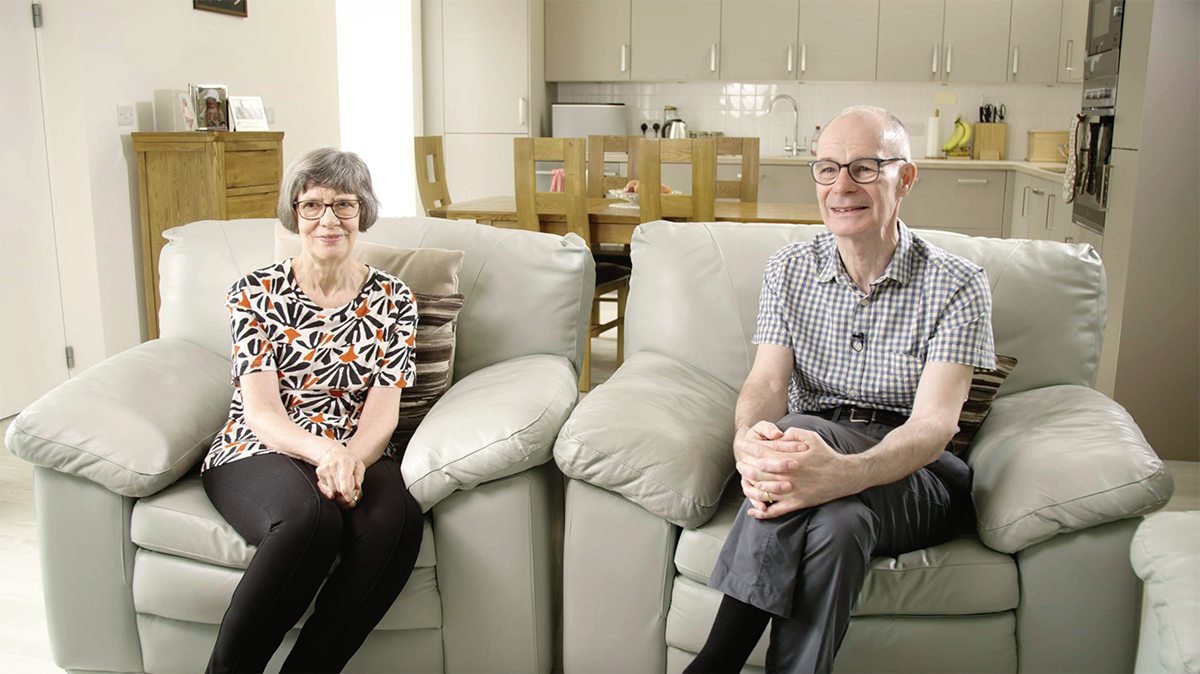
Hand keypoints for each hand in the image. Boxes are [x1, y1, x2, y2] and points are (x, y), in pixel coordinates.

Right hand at [316, 444, 364, 508]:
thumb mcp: (358, 465)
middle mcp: (333, 466)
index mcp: (345, 462)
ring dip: (338, 491)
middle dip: (345, 492)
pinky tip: (335, 483)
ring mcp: (324, 470)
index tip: (349, 498)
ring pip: (332, 490)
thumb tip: (357, 487)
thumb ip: (359, 476)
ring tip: (341, 482)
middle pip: (338, 488)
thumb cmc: (347, 459)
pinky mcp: (319, 474)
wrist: (331, 452)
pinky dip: (331, 489)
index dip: (346, 490)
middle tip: (349, 487)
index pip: (344, 478)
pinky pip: (325, 489)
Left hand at [738, 427, 861, 518]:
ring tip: (743, 482)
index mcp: (789, 459)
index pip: (762, 453)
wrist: (844, 475)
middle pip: (757, 473)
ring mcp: (790, 492)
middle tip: (739, 464)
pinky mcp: (796, 504)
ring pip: (762, 492)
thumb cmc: (826, 454)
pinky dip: (762, 513)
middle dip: (745, 467)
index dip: (749, 447)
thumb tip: (777, 436)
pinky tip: (752, 511)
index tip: (742, 444)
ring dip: (749, 487)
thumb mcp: (811, 437)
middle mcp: (787, 476)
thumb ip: (792, 433)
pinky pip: (775, 511)